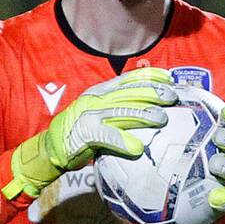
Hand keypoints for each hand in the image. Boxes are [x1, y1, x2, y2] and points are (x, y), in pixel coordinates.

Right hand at [2, 67, 178, 199]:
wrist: (52, 147)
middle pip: (129, 92)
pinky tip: (137, 147)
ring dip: (143, 114)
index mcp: (101, 90)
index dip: (149, 76)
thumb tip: (149, 104)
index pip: (128, 79)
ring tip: (161, 118)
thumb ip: (120, 107)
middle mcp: (96, 99)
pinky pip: (107, 136)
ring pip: (121, 111)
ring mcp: (90, 115)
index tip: (168, 77)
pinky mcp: (85, 134)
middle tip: (172, 97)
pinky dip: (123, 141)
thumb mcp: (101, 112)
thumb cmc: (82, 131)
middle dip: (152, 93)